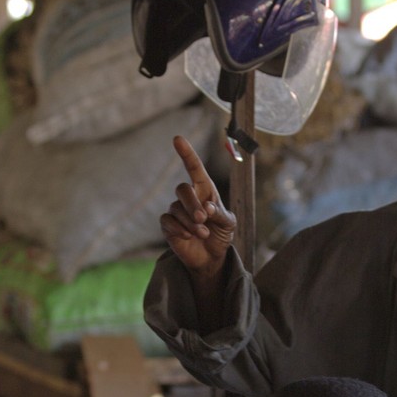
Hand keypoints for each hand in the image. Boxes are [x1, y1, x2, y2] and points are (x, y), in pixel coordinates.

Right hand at [159, 136, 234, 281]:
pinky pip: (168, 221)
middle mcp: (189, 197)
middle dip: (192, 204)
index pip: (194, 168)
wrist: (211, 257)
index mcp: (205, 190)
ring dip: (190, 222)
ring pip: (175, 208)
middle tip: (203, 220)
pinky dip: (179, 228)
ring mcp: (177, 210)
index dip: (186, 153)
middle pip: (182, 189)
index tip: (177, 139)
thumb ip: (219, 213)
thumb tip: (206, 208)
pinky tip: (188, 236)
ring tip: (202, 234)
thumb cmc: (221, 235)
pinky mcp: (168, 225)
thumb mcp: (228, 223)